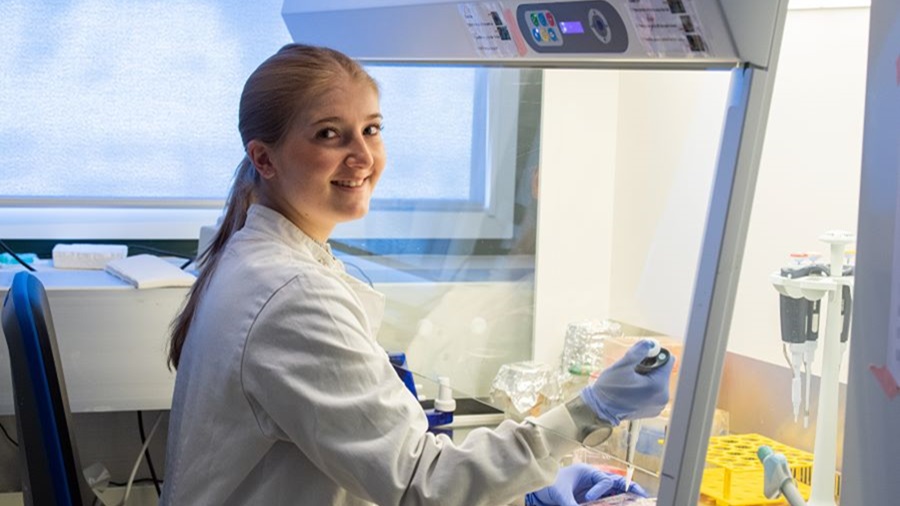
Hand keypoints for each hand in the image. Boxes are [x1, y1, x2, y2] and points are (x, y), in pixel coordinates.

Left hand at [525, 464, 647, 505]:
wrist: (537, 491)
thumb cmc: (548, 486)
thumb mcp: (561, 495)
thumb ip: (572, 505)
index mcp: (586, 472)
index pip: (603, 480)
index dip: (600, 490)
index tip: (588, 498)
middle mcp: (592, 480)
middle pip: (615, 483)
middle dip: (628, 488)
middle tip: (641, 495)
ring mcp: (592, 490)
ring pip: (613, 492)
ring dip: (623, 497)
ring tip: (638, 499)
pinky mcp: (588, 500)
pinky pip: (605, 500)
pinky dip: (614, 502)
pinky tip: (622, 504)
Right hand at [580, 340, 673, 424]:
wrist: (600, 409)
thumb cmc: (609, 389)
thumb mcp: (622, 366)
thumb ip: (638, 352)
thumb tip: (649, 343)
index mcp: (657, 386)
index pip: (667, 360)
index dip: (654, 354)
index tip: (641, 357)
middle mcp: (662, 397)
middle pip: (663, 371)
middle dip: (649, 366)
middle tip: (633, 370)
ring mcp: (658, 405)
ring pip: (658, 380)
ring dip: (647, 376)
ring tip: (631, 380)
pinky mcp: (653, 409)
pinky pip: (654, 391)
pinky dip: (645, 386)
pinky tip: (632, 389)